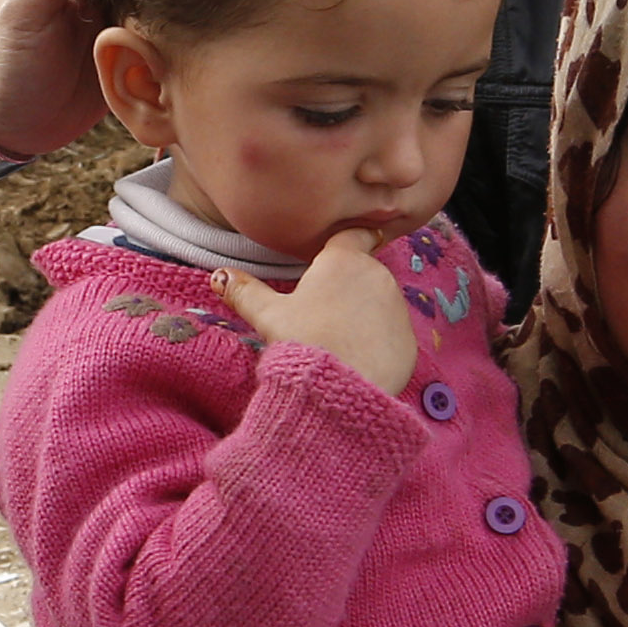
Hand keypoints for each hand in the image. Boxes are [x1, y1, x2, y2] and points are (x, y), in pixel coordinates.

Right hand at [211, 229, 417, 393]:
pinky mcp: (409, 341)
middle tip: (322, 316)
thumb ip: (244, 291)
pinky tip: (356, 361)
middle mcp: (378, 276)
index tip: (337, 255)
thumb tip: (218, 275)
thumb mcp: (267, 315)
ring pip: (380, 304)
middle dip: (348, 289)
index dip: (345, 243)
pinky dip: (378, 343)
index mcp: (343, 260)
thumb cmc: (302, 343)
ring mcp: (398, 308)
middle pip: (364, 273)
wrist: (337, 391)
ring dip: (364, 315)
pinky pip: (392, 335)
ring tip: (337, 342)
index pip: (352, 235)